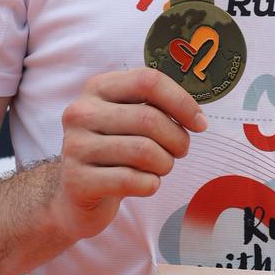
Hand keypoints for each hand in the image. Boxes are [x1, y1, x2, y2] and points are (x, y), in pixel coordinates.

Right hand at [50, 67, 206, 240]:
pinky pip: (132, 180)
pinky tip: (144, 184)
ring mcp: (75, 147)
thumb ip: (156, 107)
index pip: (147, 81)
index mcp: (97, 89)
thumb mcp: (128, 119)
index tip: (199, 123)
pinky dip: (150, 185)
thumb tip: (196, 118)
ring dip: (165, 164)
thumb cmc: (115, 152)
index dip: (182, 102)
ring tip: (160, 168)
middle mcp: (81, 113)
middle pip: (149, 118)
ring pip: (144, 151)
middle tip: (179, 152)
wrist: (75, 193)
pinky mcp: (78, 181)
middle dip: (177, 139)